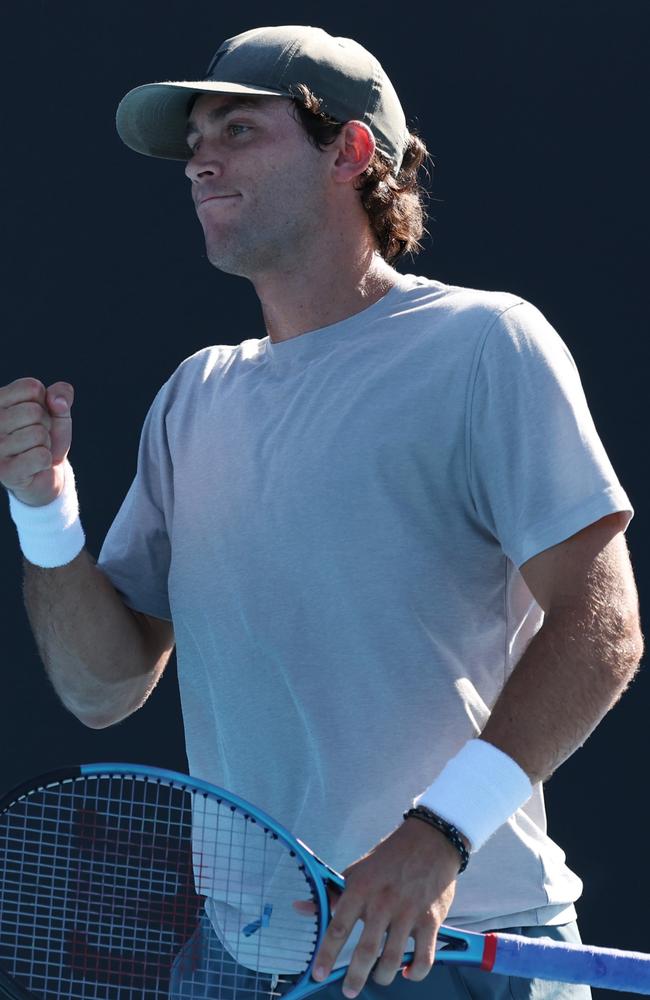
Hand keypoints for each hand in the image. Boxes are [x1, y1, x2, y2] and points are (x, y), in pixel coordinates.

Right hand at [0, 378, 73, 505]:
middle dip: (46, 425)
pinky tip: (34, 466)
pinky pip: (40, 456)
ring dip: (45, 444)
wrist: (44, 474)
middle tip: (37, 438)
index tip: (37, 417)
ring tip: (34, 450)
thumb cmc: (46, 438)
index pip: (32, 388)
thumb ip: (61, 395)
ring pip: (38, 434)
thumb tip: (56, 400)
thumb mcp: (58, 412)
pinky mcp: (4, 471)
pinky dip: (46, 461)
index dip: (44, 403)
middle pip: (34, 411)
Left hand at [300, 818, 459, 996]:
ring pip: (392, 959)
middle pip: (365, 951)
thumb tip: (300, 907)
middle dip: (355, 977)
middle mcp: (383, 902)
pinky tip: (407, 972)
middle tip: (349, 990)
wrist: (429, 840)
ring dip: (383, 976)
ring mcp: (408, 912)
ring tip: (378, 978)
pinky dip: (415, 972)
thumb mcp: (357, 871)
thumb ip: (332, 894)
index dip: (327, 955)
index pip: (338, 927)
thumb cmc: (389, 858)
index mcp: (360, 888)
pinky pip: (424, 958)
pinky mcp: (431, 920)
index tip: (319, 975)